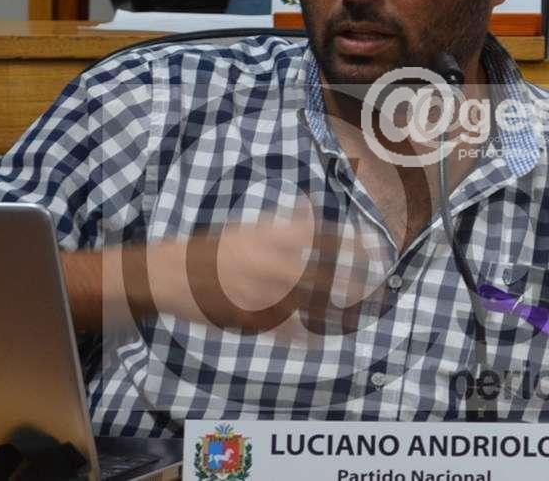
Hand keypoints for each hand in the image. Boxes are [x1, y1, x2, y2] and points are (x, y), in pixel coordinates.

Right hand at [146, 213, 372, 335]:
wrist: (172, 275)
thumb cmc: (214, 250)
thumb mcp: (248, 228)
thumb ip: (282, 223)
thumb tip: (310, 208)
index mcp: (268, 238)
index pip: (320, 239)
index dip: (350, 245)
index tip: (375, 249)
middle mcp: (268, 264)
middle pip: (321, 274)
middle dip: (352, 281)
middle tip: (376, 285)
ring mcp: (260, 294)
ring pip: (307, 306)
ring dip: (335, 310)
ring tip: (359, 313)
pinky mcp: (251, 319)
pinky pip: (284, 331)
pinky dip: (304, 336)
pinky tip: (321, 339)